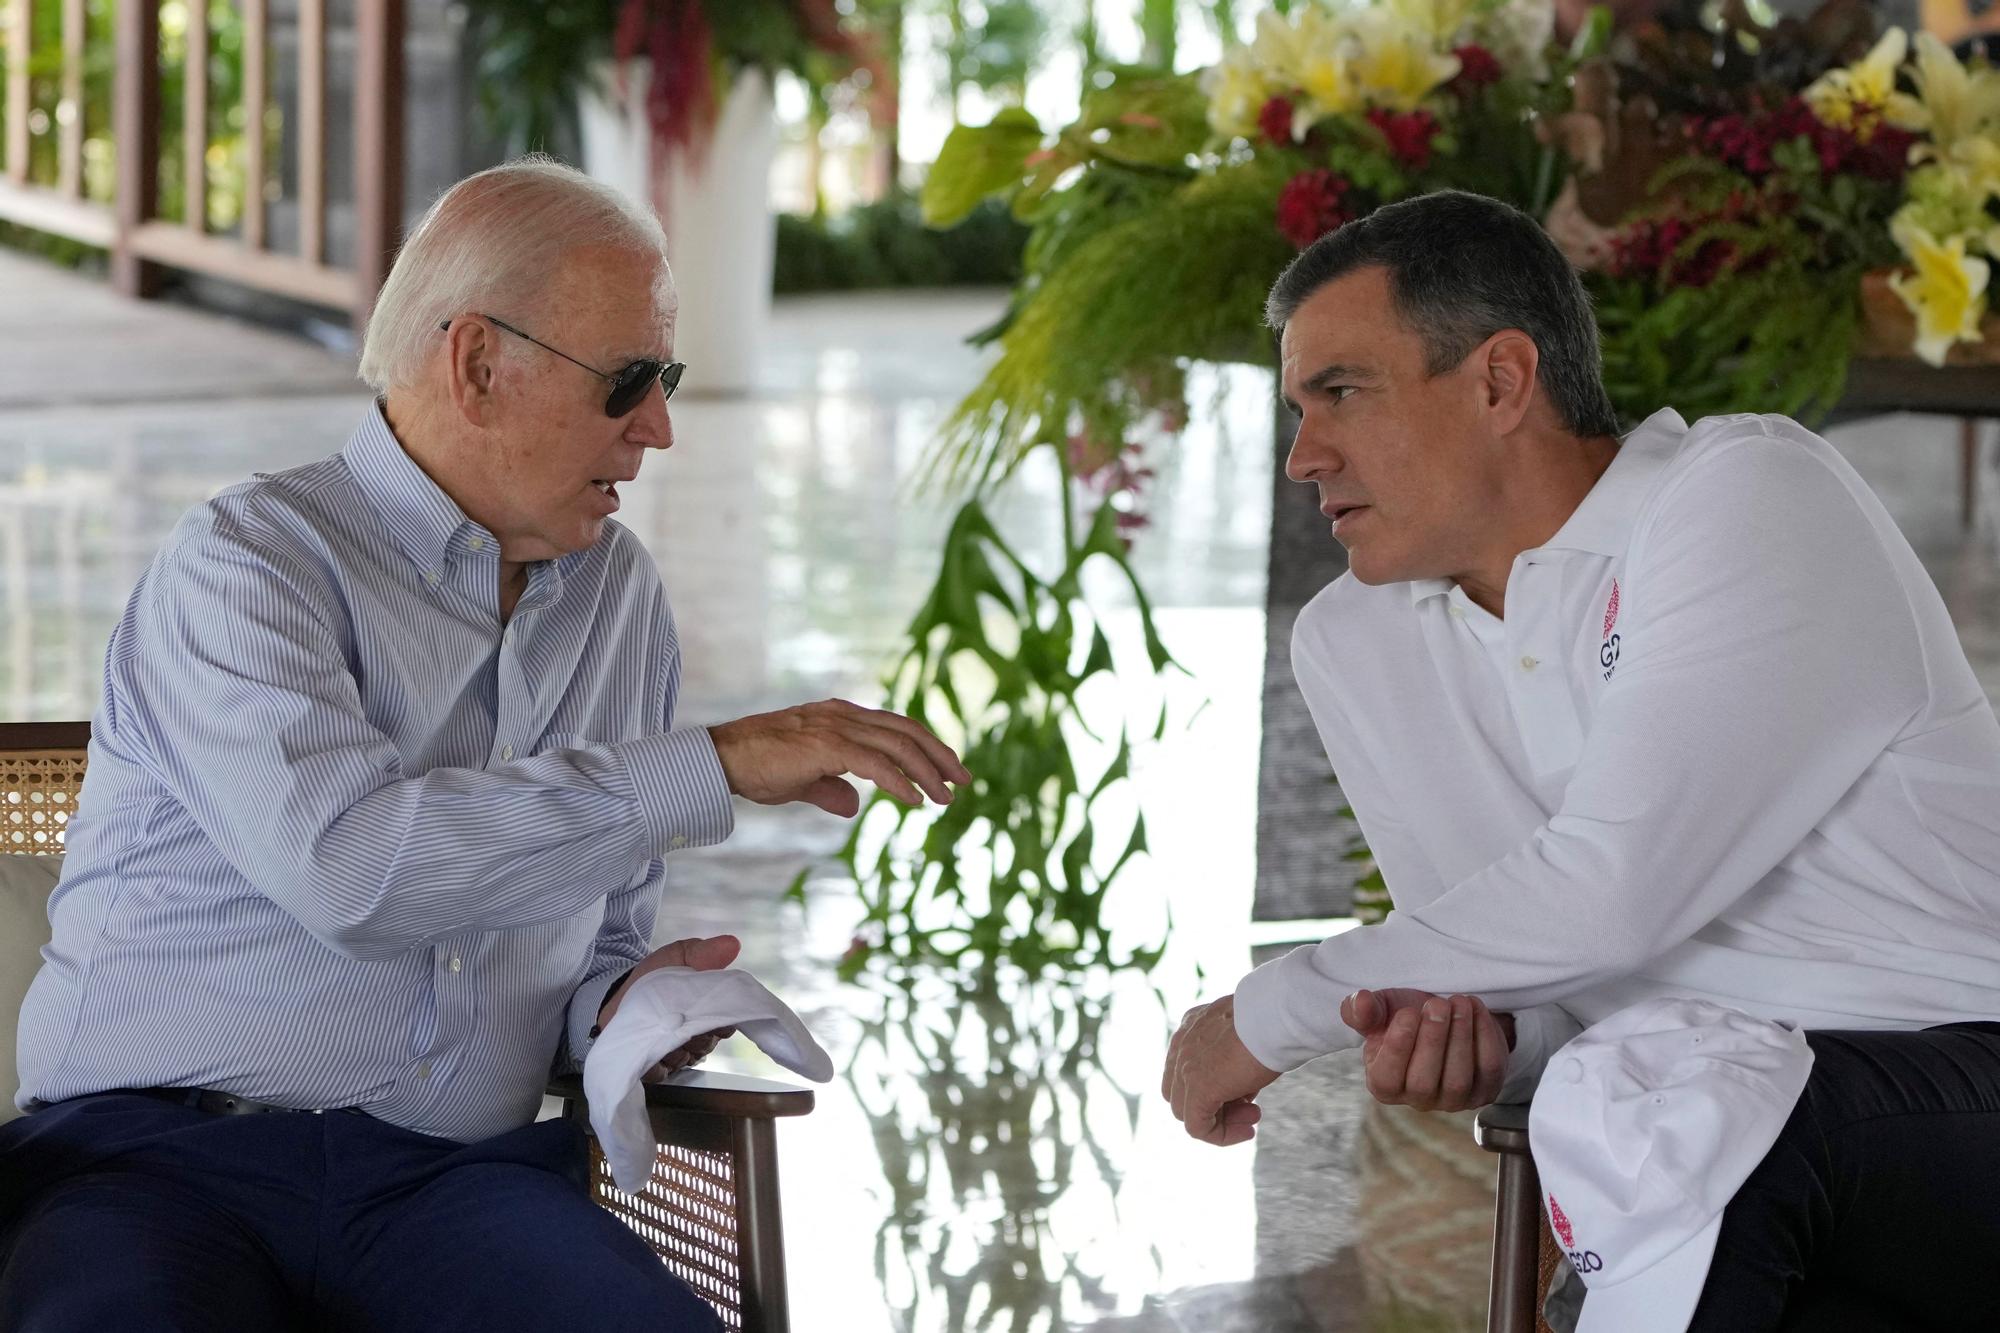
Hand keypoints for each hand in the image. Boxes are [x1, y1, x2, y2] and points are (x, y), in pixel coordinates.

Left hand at [598, 934, 741, 1077]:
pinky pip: (664, 1071)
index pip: (727, 1024)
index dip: (716, 1018)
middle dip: (692, 1031)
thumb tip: (732, 944)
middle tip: (674, 1016)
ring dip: (672, 1045)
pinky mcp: (657, 1069)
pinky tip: (648, 1049)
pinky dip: (656, 1062)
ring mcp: (679, 1055)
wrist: (616, 996)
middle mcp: (699, 1036)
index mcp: (709, 1011)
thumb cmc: (652, 977)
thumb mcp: (677, 957)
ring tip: (657, 1030)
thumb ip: (704, 953)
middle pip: (707, 1042)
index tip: (701, 1008)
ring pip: (686, 1057)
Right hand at [708, 699, 970, 817]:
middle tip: (964, 781)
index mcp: (840, 718)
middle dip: (940, 756)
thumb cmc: (755, 768)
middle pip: (906, 731)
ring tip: (946, 797)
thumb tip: (853, 806)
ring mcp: (836, 728)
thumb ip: (830, 788)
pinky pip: (876, 764)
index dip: (926, 747)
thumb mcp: (801, 780)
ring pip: (898, 746)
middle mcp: (843, 716)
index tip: (947, 770)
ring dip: (928, 772)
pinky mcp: (827, 747)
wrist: (720, 760)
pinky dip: (901, 782)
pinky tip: (916, 801)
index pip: (895, 727)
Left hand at [1162, 994, 1279, 1145]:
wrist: (1278, 1015)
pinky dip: (1220, 1135)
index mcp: (1192, 1027)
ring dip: (1222, 1122)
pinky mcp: (1197, 1089)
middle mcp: (1181, 1045)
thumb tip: (1240, 1087)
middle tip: (1251, 1108)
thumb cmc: (1273, 1020)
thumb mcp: (1247, 1037)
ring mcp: (1185, 1067)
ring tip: (1254, 1118)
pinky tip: (1248, 1131)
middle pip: (1183, 1092)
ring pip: (1187, 1112)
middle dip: (1216, 1105)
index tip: (1246, 1092)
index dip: (1214, 1087)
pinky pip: (1197, 1126)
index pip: (1187, 1070)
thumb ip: (1233, 1058)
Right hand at [1339, 988, 1514, 1111]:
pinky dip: (1485, 1036)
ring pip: (1458, 1079)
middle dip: (1433, 1040)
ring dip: (1461, 1036)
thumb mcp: (1380, 1010)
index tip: (1406, 1013)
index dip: (1397, 1047)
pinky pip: (1489, 1069)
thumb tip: (1361, 1003)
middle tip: (1437, 1005)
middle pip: (1424, 1083)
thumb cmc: (1406, 1017)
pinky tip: (1475, 1009)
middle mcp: (1418, 1100)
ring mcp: (1454, 1101)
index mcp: (1384, 1084)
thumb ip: (1362, 1009)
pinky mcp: (1484, 1091)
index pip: (1387, 1079)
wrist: (1446, 1019)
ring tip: (1458, 1003)